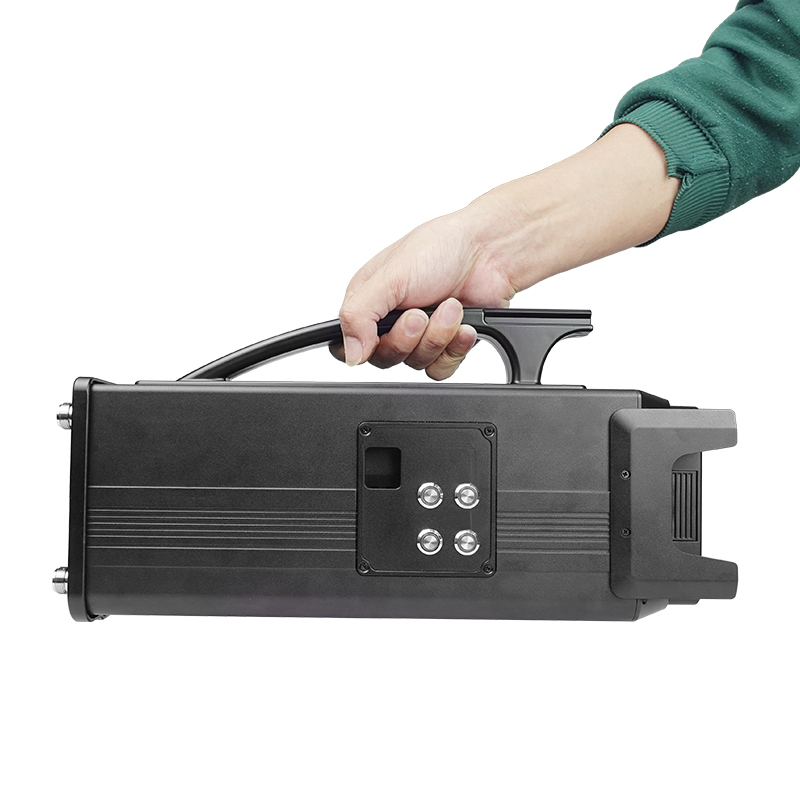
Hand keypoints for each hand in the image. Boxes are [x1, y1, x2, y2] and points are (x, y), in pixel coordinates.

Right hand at [332, 212, 517, 379]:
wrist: (491, 251)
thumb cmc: (441, 247)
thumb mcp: (389, 277)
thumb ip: (358, 316)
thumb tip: (349, 354)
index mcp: (368, 301)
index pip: (346, 344)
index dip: (362, 348)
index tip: (381, 333)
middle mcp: (391, 320)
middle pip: (384, 359)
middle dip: (408, 338)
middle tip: (421, 313)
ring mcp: (420, 334)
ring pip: (416, 364)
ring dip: (437, 337)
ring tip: (450, 308)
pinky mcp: (446, 345)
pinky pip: (440, 369)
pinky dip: (454, 349)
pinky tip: (463, 326)